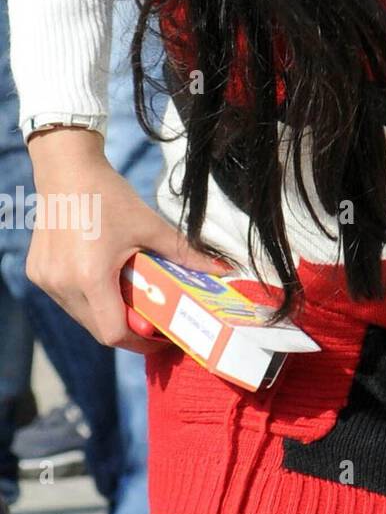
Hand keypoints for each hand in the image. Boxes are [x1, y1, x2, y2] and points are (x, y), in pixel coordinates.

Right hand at [27, 128, 231, 351]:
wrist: (66, 170)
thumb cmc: (109, 196)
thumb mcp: (150, 226)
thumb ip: (184, 253)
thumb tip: (221, 268)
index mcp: (90, 278)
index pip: (114, 332)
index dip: (141, 343)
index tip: (162, 338)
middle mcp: (63, 285)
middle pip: (98, 328)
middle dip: (128, 328)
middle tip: (154, 318)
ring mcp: (46, 281)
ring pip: (81, 316)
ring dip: (107, 313)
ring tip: (132, 297)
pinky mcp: (37, 274)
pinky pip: (67, 300)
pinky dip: (89, 299)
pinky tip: (106, 280)